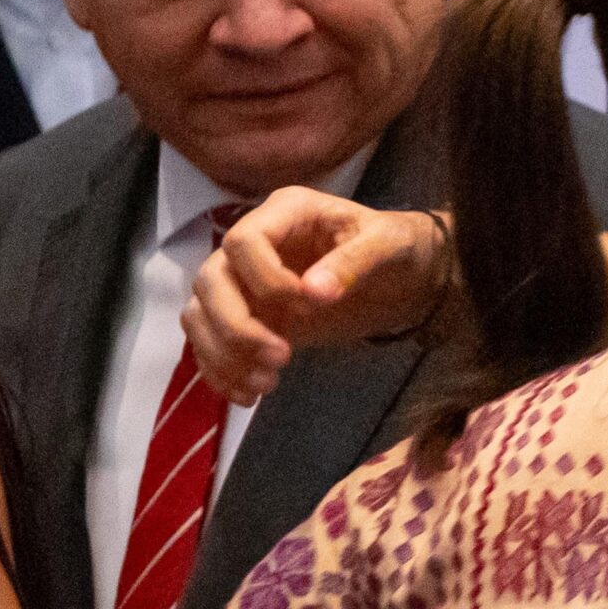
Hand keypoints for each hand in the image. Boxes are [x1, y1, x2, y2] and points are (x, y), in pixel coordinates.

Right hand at [184, 188, 450, 405]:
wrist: (406, 279)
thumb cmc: (398, 249)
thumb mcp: (389, 246)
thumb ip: (353, 263)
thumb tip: (313, 293)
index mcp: (285, 213)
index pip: (242, 242)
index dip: (265, 279)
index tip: (308, 306)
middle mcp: (253, 245)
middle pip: (210, 280)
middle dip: (237, 326)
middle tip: (281, 358)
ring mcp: (246, 282)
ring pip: (201, 314)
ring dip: (224, 354)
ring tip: (265, 384)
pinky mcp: (251, 317)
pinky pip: (212, 342)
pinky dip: (222, 371)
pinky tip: (250, 395)